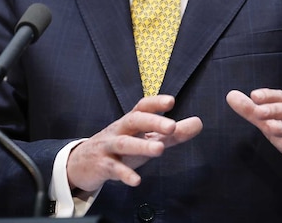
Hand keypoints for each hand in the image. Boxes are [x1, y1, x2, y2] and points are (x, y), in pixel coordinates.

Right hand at [65, 94, 202, 193]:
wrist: (82, 163)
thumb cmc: (120, 148)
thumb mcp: (146, 139)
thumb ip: (173, 134)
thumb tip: (199, 122)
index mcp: (131, 122)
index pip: (143, 106)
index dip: (156, 103)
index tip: (171, 101)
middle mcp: (120, 130)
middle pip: (134, 120)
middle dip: (152, 121)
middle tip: (172, 126)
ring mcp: (109, 147)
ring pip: (124, 143)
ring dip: (141, 146)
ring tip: (159, 149)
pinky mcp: (103, 166)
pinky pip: (114, 169)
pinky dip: (125, 174)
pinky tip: (137, 181)